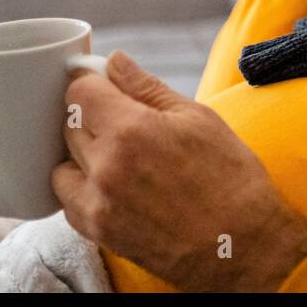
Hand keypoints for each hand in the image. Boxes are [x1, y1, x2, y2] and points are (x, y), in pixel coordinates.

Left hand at [53, 51, 306, 291]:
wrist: (243, 245)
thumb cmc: (230, 178)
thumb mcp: (198, 118)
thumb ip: (147, 87)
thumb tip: (115, 61)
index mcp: (131, 129)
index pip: (80, 92)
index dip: (94, 84)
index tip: (106, 87)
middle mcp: (106, 165)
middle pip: (70, 124)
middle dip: (93, 116)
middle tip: (126, 122)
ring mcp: (98, 202)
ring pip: (63, 163)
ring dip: (83, 155)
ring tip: (120, 157)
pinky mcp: (98, 231)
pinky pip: (68, 199)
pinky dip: (82, 188)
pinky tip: (114, 185)